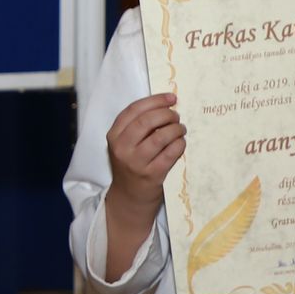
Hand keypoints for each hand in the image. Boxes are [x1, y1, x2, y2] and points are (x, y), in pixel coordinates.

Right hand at [106, 93, 184, 210]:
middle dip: (167, 114)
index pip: (134, 110)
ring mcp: (136, 162)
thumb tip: (165, 105)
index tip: (171, 98)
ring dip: (176, 129)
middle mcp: (122, 148)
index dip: (155, 100)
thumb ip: (137, 126)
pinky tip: (180, 143)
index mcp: (114, 135)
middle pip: (147, 121)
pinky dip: (180, 144)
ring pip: (161, 136)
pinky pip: (171, 153)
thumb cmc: (130, 164)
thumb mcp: (124, 143)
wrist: (129, 196)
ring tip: (180, 129)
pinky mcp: (152, 174)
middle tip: (176, 116)